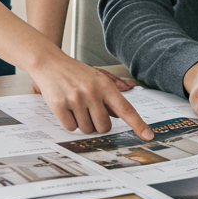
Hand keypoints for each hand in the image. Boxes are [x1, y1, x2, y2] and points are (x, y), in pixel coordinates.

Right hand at [28, 53, 152, 138]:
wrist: (49, 62)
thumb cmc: (74, 72)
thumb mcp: (96, 78)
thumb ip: (109, 96)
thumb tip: (119, 115)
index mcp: (105, 85)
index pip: (126, 109)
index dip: (138, 124)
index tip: (148, 136)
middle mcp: (92, 92)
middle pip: (104, 126)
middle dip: (97, 124)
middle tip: (88, 111)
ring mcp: (76, 99)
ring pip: (87, 129)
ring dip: (82, 123)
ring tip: (75, 106)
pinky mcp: (59, 105)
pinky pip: (70, 127)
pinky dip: (69, 122)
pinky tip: (65, 108)